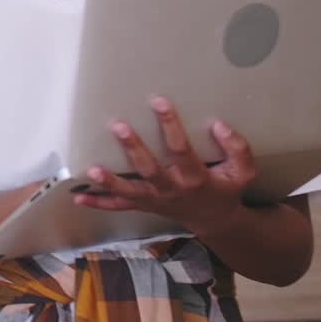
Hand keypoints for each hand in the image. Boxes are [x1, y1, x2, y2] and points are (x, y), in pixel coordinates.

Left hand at [73, 96, 256, 234]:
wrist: (214, 219)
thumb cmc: (225, 188)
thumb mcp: (242, 172)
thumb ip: (238, 149)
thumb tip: (219, 125)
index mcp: (196, 178)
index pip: (181, 149)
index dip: (171, 125)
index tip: (159, 101)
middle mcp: (171, 189)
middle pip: (149, 170)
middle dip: (133, 148)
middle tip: (118, 125)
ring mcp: (154, 199)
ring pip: (129, 191)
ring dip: (109, 181)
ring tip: (91, 170)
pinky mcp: (143, 205)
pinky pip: (118, 206)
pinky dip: (98, 203)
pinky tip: (78, 197)